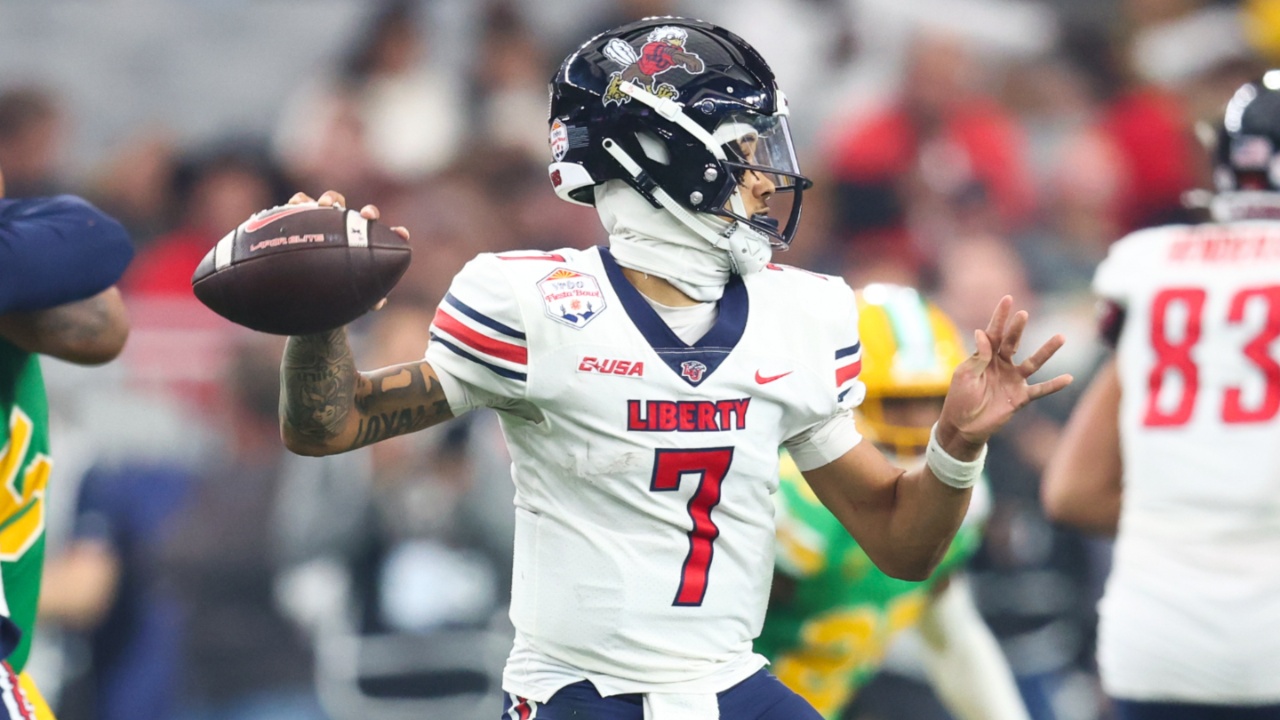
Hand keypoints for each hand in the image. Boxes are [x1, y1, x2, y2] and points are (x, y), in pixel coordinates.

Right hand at [288, 190, 406, 312]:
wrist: (306, 286)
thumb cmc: (333, 287)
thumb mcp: (351, 293)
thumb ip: (367, 297)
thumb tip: (379, 303)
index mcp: (365, 244)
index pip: (386, 238)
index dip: (396, 234)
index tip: (402, 234)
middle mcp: (349, 229)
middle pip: (365, 215)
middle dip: (369, 212)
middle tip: (366, 216)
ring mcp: (327, 220)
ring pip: (333, 202)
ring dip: (331, 199)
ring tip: (324, 205)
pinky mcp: (302, 217)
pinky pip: (301, 204)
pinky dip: (300, 201)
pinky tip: (295, 205)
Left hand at [937, 296, 1072, 455]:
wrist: (963, 426)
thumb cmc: (960, 398)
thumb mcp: (965, 376)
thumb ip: (977, 357)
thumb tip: (982, 333)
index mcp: (984, 357)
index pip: (993, 333)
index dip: (1000, 317)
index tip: (1007, 299)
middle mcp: (1002, 365)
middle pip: (1012, 343)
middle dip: (1017, 329)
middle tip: (1023, 314)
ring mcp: (1013, 380)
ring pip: (1033, 363)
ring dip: (1046, 351)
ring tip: (1061, 337)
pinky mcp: (1020, 397)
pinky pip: (1039, 390)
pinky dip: (1053, 385)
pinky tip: (1068, 378)